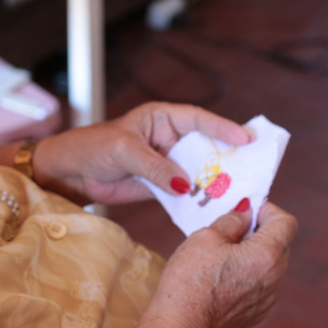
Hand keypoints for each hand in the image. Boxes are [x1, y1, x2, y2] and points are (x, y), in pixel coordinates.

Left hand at [32, 102, 250, 204]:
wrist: (72, 174)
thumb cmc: (94, 148)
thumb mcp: (124, 150)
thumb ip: (155, 166)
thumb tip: (185, 185)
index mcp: (162, 118)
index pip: (199, 119)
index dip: (223, 127)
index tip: (245, 138)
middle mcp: (169, 139)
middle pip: (206, 146)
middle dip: (228, 157)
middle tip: (255, 168)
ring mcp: (167, 163)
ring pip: (199, 171)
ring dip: (216, 182)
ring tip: (240, 192)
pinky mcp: (162, 186)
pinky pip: (186, 192)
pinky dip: (198, 200)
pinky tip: (213, 208)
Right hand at [144, 202, 297, 327]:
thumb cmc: (190, 280)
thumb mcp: (205, 237)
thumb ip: (231, 221)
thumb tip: (244, 215)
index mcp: (267, 255)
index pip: (286, 222)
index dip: (267, 209)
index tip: (247, 210)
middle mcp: (275, 278)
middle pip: (280, 243)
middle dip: (259, 231)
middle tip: (230, 229)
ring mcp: (268, 299)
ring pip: (270, 265)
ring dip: (253, 254)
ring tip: (221, 256)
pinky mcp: (257, 313)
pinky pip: (261, 284)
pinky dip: (248, 274)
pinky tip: (221, 278)